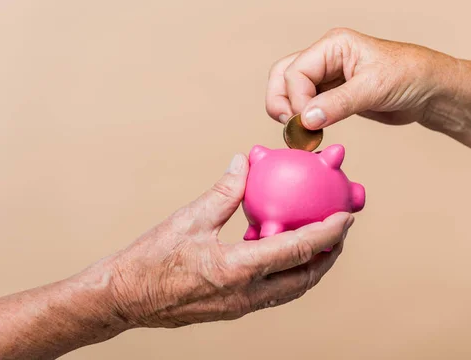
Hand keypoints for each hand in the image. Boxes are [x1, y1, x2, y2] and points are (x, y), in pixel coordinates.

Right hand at [108, 153, 352, 327]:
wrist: (124, 298)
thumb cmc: (150, 261)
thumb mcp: (189, 218)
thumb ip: (225, 191)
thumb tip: (244, 163)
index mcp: (237, 270)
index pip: (297, 249)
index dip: (328, 232)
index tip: (346, 216)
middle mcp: (245, 294)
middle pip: (305, 277)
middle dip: (330, 254)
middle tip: (339, 229)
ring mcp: (240, 305)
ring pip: (292, 288)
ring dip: (311, 265)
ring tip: (319, 240)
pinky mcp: (233, 308)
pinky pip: (273, 290)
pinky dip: (288, 271)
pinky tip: (282, 249)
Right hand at [266, 28, 470, 182]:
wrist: (429, 91)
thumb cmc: (409, 77)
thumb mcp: (373, 88)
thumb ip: (338, 103)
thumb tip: (306, 120)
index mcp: (333, 46)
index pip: (295, 71)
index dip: (297, 99)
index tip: (308, 123)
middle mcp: (326, 58)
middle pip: (283, 77)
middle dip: (281, 102)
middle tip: (291, 128)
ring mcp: (328, 77)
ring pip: (290, 92)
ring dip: (289, 113)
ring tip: (300, 135)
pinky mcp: (333, 96)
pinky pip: (307, 106)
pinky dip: (303, 120)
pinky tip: (311, 134)